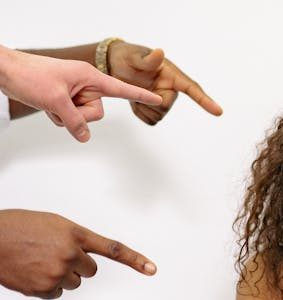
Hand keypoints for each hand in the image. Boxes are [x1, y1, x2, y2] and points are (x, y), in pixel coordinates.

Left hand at [0, 46, 161, 141]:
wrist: (5, 71)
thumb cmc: (30, 76)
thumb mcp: (55, 101)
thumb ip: (74, 122)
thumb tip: (84, 137)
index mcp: (90, 77)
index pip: (121, 89)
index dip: (141, 95)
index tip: (159, 99)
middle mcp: (86, 84)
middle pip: (97, 113)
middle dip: (79, 115)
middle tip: (59, 103)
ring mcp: (75, 92)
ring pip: (83, 118)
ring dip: (66, 116)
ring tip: (50, 102)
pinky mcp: (66, 99)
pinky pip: (71, 118)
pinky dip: (58, 116)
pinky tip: (46, 105)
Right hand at [0, 209, 156, 298]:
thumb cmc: (16, 228)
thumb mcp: (52, 224)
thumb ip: (74, 239)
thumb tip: (85, 257)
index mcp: (74, 233)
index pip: (112, 249)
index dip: (134, 260)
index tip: (152, 269)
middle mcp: (70, 253)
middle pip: (90, 271)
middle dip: (76, 265)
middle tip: (51, 254)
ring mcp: (57, 272)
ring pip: (73, 283)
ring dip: (60, 276)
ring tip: (37, 261)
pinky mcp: (43, 288)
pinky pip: (56, 294)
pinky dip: (45, 287)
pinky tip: (30, 273)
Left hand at [107, 41, 222, 124]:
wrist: (116, 66)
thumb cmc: (128, 57)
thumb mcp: (135, 56)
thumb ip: (148, 59)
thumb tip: (159, 52)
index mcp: (172, 76)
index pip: (192, 89)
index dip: (205, 101)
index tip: (219, 112)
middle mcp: (172, 90)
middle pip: (166, 107)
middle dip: (150, 101)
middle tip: (136, 86)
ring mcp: (164, 101)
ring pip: (158, 116)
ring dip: (143, 107)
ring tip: (135, 91)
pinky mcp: (155, 110)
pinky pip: (150, 120)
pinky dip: (139, 112)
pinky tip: (135, 100)